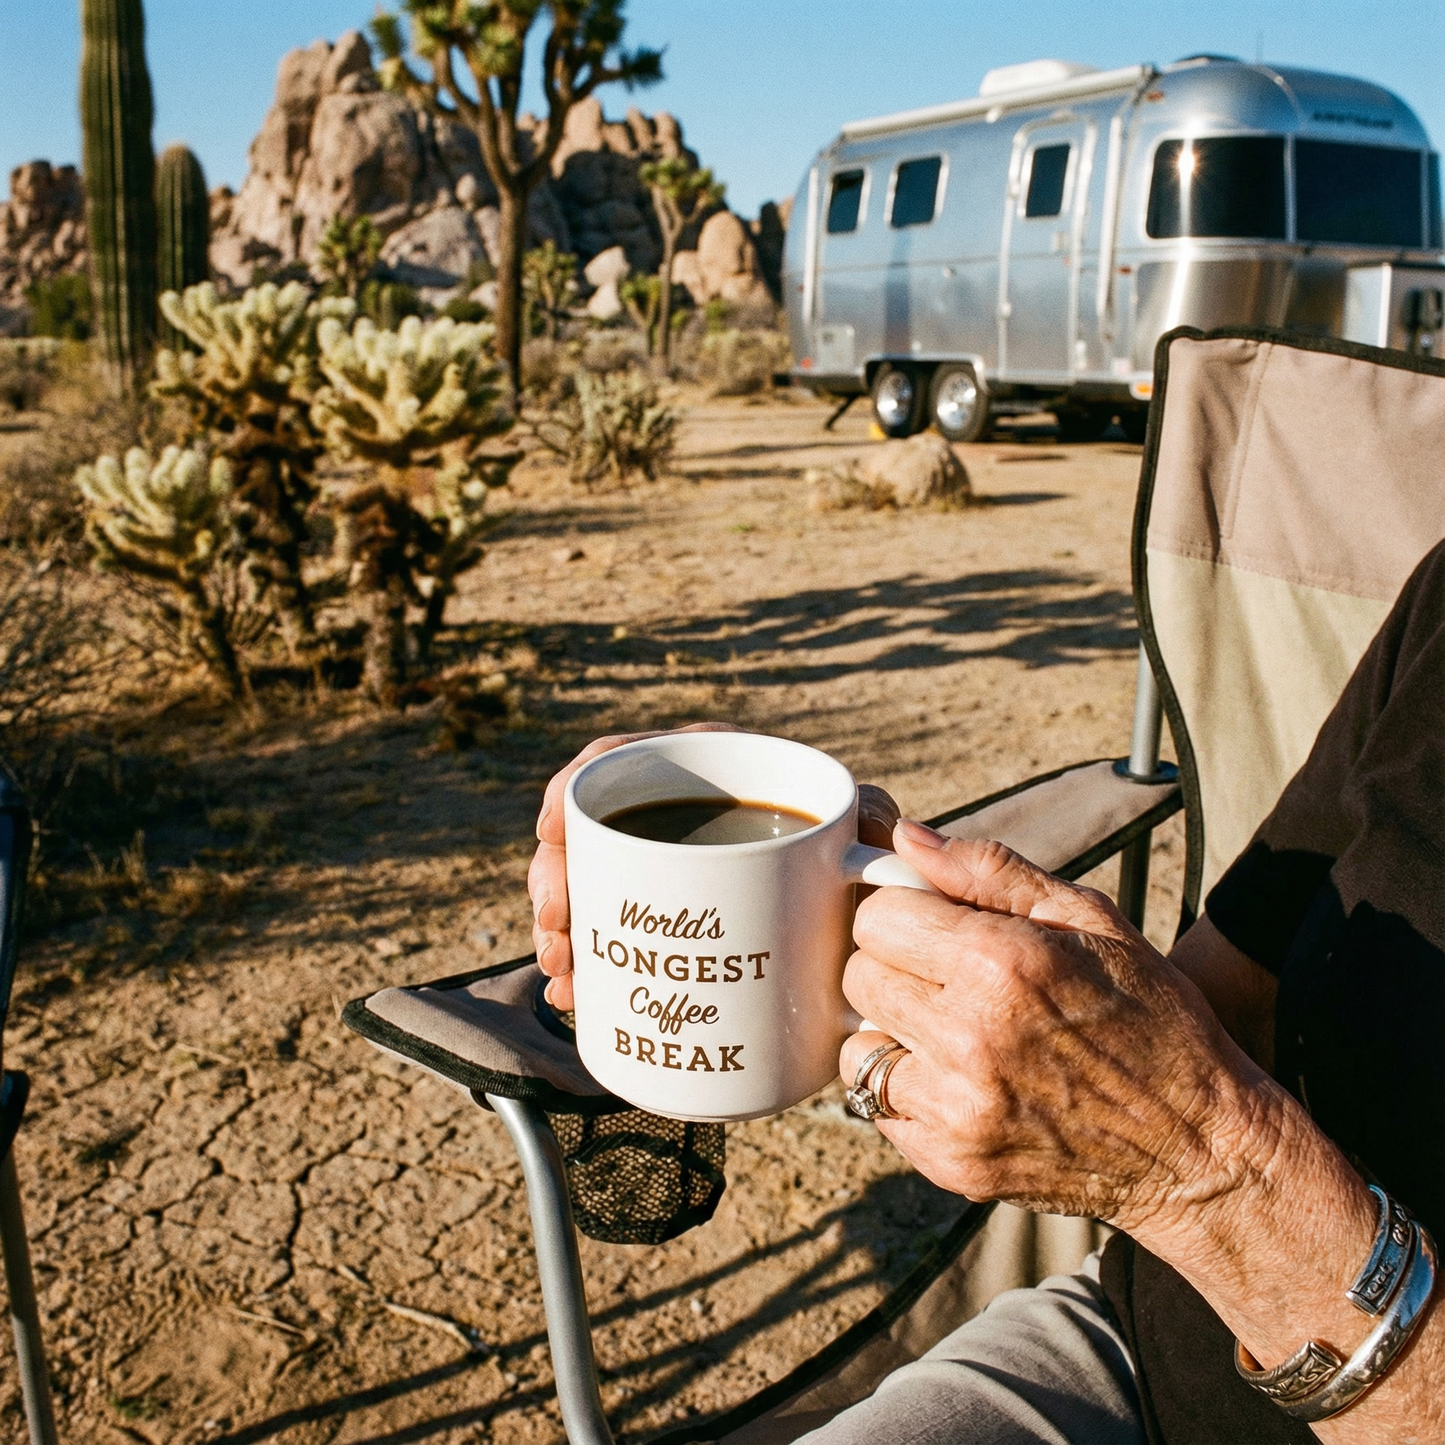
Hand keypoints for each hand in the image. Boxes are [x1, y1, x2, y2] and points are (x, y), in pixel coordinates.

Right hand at [528, 726, 901, 1009]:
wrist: (855, 908)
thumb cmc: (860, 846)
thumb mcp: (866, 827)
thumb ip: (878, 826)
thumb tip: (886, 847)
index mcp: (710, 767)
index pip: (624, 757)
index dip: (576, 786)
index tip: (554, 828)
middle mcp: (675, 809)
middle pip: (592, 831)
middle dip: (557, 878)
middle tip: (560, 928)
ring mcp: (660, 864)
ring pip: (589, 883)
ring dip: (562, 928)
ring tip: (567, 976)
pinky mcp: (657, 914)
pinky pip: (605, 928)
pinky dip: (584, 961)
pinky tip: (576, 992)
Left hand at [839, 819, 1285, 1235]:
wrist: (1200, 1150)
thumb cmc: (1152, 1018)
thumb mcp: (1090, 921)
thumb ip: (988, 871)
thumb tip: (906, 836)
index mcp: (1000, 963)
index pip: (876, 917)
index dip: (901, 914)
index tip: (931, 925)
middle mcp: (968, 1037)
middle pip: (859, 978)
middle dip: (894, 968)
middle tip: (948, 978)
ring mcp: (956, 1109)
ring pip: (858, 1048)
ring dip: (894, 1035)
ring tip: (956, 1034)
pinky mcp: (951, 1163)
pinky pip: (880, 1109)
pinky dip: (910, 1092)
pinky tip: (967, 1082)